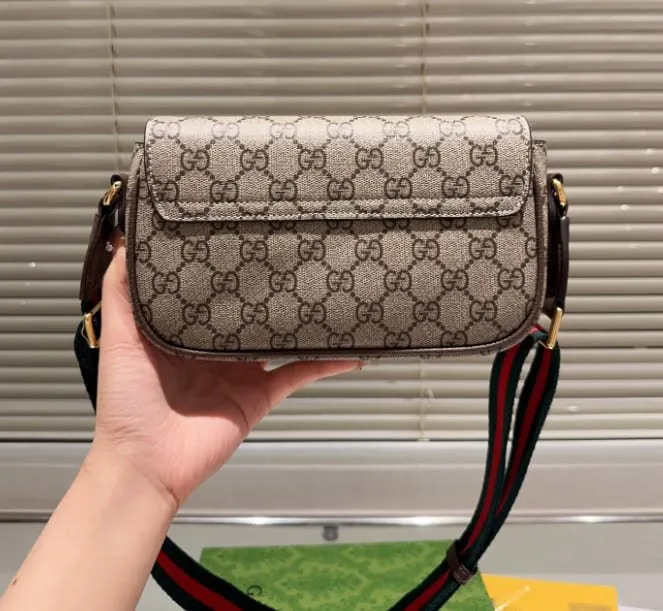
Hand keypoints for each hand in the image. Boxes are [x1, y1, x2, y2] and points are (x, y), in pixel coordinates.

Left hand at [93, 234, 360, 509]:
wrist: (146, 463)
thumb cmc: (127, 404)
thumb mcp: (119, 337)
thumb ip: (122, 292)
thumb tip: (124, 242)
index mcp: (184, 333)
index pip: (213, 294)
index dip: (228, 271)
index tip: (245, 241)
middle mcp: (216, 350)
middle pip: (250, 314)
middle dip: (269, 292)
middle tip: (292, 259)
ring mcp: (242, 373)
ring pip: (279, 340)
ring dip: (302, 323)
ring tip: (325, 294)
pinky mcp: (261, 396)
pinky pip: (299, 375)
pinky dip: (326, 364)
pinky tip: (347, 349)